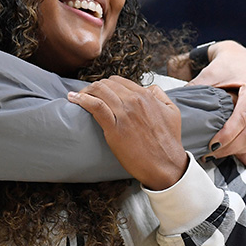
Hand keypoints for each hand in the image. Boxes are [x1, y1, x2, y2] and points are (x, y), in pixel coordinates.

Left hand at [67, 76, 188, 190]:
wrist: (165, 164)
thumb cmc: (168, 141)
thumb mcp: (172, 111)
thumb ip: (160, 96)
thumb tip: (149, 89)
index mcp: (146, 95)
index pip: (119, 81)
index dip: (106, 85)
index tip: (99, 91)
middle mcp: (134, 101)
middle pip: (106, 84)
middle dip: (94, 87)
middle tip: (86, 95)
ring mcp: (124, 114)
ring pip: (99, 91)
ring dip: (85, 92)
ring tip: (76, 97)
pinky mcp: (115, 128)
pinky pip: (95, 106)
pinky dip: (82, 100)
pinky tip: (74, 99)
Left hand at [186, 41, 245, 161]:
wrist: (240, 59)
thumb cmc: (223, 68)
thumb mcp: (208, 76)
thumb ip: (195, 91)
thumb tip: (176, 110)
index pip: (244, 118)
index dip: (228, 135)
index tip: (211, 145)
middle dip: (231, 147)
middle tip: (210, 153)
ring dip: (239, 150)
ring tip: (218, 153)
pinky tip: (231, 149)